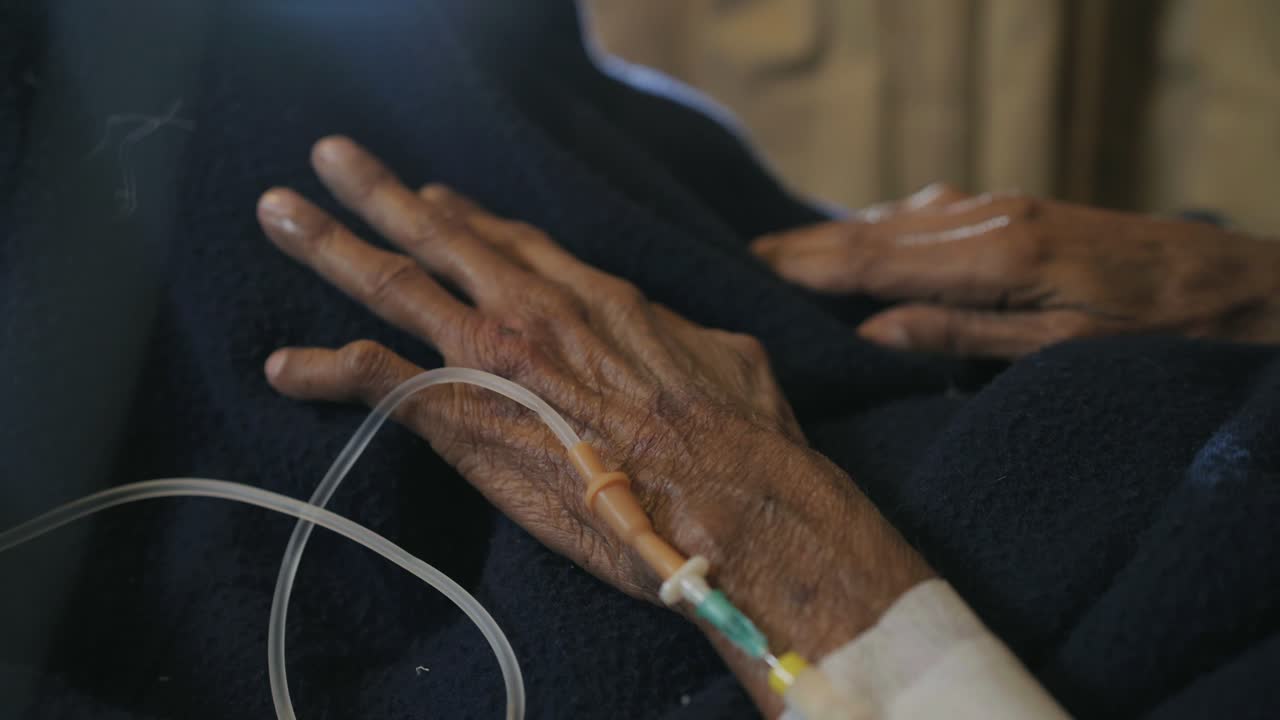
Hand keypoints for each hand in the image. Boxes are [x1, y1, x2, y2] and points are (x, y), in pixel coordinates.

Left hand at [257, 137, 931, 709]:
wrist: (731, 503)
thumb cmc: (745, 442)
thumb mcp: (733, 361)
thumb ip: (689, 340)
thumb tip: (687, 338)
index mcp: (599, 298)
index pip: (516, 244)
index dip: (470, 218)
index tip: (438, 197)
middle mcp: (537, 311)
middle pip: (444, 237)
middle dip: (383, 196)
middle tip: (332, 158)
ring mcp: (496, 359)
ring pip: (397, 285)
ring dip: (332, 247)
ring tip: (280, 213)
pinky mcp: (468, 420)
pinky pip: (378, 381)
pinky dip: (325, 370)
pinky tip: (284, 366)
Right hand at [753, 187, 1279, 357]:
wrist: (1239, 286)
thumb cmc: (1159, 330)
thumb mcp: (1062, 351)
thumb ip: (962, 335)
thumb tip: (869, 331)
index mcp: (995, 253)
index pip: (870, 258)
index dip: (800, 267)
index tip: (739, 271)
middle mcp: (987, 216)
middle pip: (869, 231)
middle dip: (798, 248)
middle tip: (730, 263)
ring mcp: (999, 207)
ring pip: (892, 219)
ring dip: (831, 238)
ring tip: (774, 259)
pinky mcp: (1013, 211)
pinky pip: (924, 216)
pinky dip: (878, 231)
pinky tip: (859, 242)